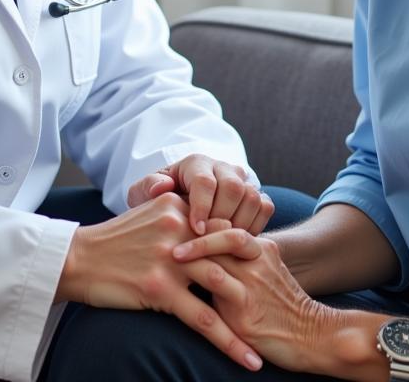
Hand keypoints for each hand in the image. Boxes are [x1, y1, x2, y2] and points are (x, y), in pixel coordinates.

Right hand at [56, 193, 263, 371]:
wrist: (78, 258)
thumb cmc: (113, 240)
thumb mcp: (148, 215)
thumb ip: (178, 216)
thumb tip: (204, 224)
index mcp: (178, 209)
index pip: (222, 227)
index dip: (246, 248)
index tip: (266, 265)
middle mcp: (180, 229)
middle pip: (230, 255)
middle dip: (256, 281)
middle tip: (279, 304)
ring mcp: (172, 259)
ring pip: (223, 287)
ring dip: (249, 317)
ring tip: (270, 340)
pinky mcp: (161, 288)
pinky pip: (203, 319)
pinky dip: (229, 341)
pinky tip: (247, 358)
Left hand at [126, 154, 274, 235]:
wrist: (177, 211)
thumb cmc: (158, 204)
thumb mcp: (143, 196)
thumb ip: (146, 189)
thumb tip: (162, 188)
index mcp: (195, 163)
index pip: (205, 180)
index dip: (202, 206)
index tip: (196, 230)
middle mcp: (221, 167)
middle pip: (233, 186)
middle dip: (222, 217)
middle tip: (209, 241)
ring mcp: (241, 180)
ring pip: (252, 196)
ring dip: (239, 224)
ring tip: (221, 246)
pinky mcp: (255, 195)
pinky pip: (265, 207)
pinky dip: (254, 226)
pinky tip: (235, 243)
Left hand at [172, 225, 355, 375]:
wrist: (314, 337)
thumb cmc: (283, 308)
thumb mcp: (267, 275)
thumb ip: (243, 261)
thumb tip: (210, 251)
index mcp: (261, 248)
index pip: (225, 223)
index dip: (202, 219)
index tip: (178, 219)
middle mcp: (256, 259)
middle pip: (219, 233)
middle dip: (190, 230)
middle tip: (166, 231)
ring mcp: (251, 283)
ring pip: (214, 258)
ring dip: (188, 256)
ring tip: (168, 256)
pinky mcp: (245, 309)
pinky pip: (215, 289)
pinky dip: (193, 285)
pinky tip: (175, 287)